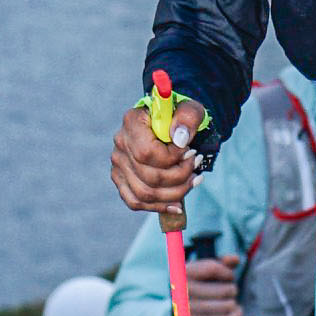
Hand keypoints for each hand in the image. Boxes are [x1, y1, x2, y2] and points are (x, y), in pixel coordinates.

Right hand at [112, 93, 209, 221]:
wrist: (172, 122)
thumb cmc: (180, 115)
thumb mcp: (190, 108)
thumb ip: (187, 117)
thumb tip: (180, 139)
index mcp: (132, 121)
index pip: (147, 152)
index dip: (172, 159)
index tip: (191, 151)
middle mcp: (120, 144)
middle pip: (148, 177)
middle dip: (179, 177)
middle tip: (197, 166)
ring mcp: (119, 164)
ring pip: (144, 193)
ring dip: (174, 193)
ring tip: (194, 180)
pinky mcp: (122, 179)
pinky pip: (136, 202)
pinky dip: (158, 207)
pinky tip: (177, 205)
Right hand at [184, 254, 242, 315]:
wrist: (174, 309)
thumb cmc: (193, 285)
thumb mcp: (201, 269)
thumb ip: (219, 262)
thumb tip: (235, 259)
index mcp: (184, 273)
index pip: (213, 269)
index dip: (227, 273)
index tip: (229, 276)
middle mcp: (184, 291)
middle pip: (224, 290)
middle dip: (232, 289)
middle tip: (230, 290)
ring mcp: (189, 310)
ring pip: (226, 306)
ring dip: (233, 303)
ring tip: (232, 302)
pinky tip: (237, 311)